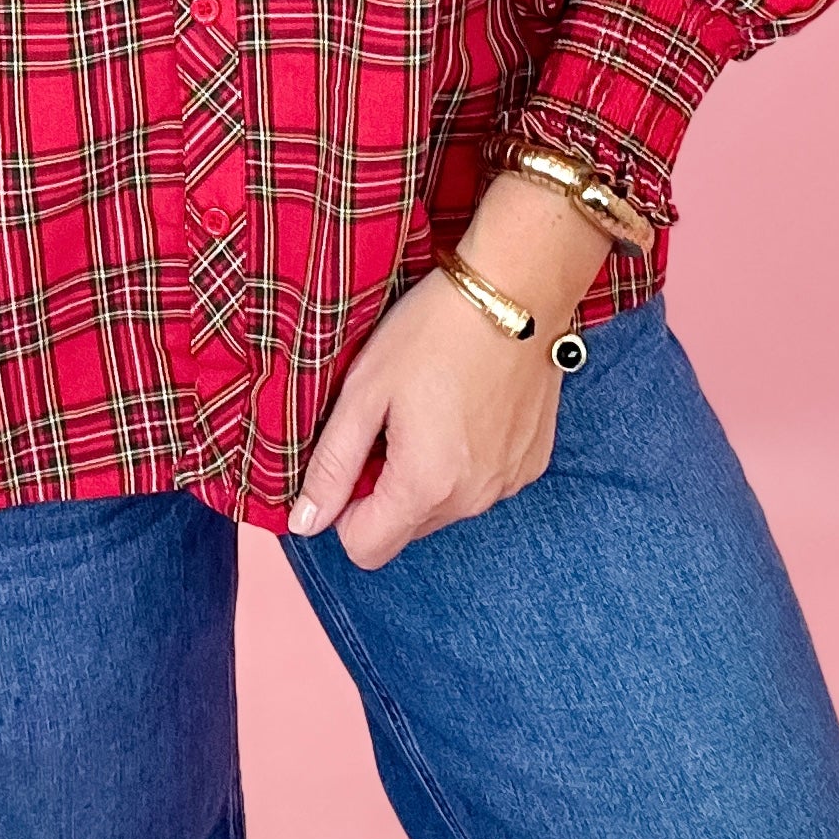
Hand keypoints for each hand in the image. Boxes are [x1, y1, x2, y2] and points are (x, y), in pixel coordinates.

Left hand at [286, 174, 613, 568]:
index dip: (344, 506)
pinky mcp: (532, 462)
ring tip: (430, 404)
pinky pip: (482, 483)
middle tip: (391, 416)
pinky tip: (466, 404)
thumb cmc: (434, 330)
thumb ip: (332, 463)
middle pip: (405, 527)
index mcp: (425, 487)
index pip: (364, 549)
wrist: (517, 289)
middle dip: (386, 485)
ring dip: (426, 472)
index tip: (354, 451)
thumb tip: (306, 522)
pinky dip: (465, 458)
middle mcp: (472, 500)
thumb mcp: (364, 389)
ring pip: (444, 505)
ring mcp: (508, 483)